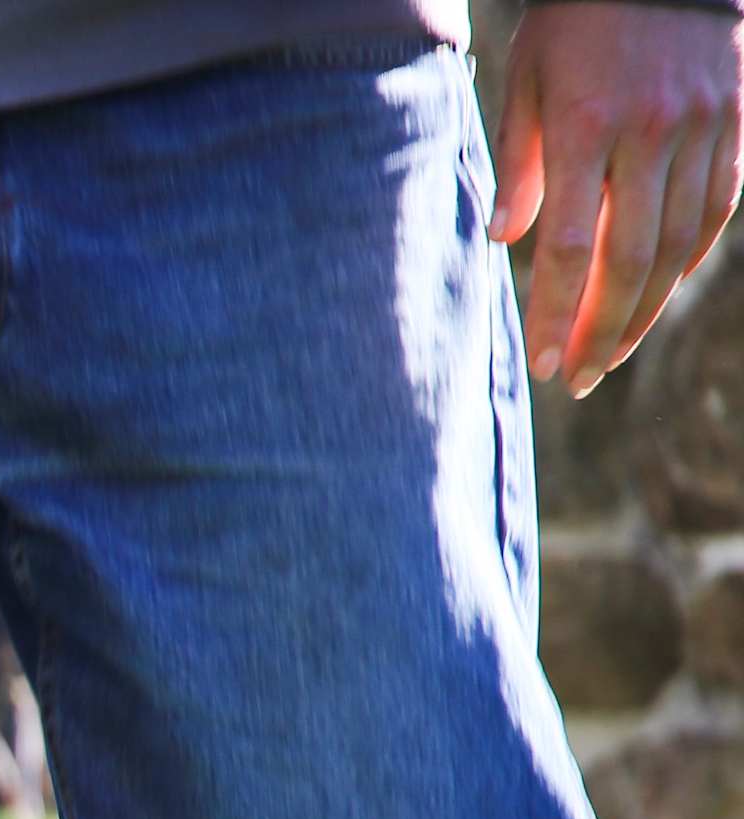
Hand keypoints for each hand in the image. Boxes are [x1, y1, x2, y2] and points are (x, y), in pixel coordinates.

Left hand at [496, 2, 743, 394]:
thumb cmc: (576, 21)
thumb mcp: (528, 79)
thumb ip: (519, 162)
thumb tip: (504, 241)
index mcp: (589, 127)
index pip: (567, 245)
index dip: (555, 311)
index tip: (542, 360)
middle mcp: (652, 134)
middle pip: (629, 259)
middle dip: (600, 329)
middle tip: (576, 376)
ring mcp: (703, 129)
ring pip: (678, 244)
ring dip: (645, 308)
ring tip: (609, 352)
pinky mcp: (736, 123)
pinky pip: (716, 210)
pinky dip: (688, 260)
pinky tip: (659, 294)